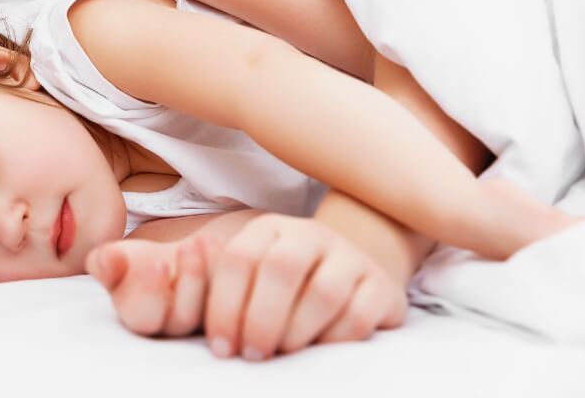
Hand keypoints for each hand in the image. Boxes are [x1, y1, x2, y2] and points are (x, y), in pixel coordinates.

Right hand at [85, 235, 222, 337]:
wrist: (179, 260)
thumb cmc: (143, 261)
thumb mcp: (118, 258)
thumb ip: (107, 263)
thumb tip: (106, 262)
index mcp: (139, 316)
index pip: (141, 317)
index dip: (148, 294)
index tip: (156, 264)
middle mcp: (170, 327)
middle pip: (179, 320)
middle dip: (186, 284)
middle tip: (187, 248)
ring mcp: (202, 323)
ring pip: (209, 312)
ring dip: (205, 274)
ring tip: (198, 241)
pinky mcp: (229, 314)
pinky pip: (232, 302)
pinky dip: (222, 269)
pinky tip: (212, 244)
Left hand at [203, 213, 407, 359]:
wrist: (346, 280)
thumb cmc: (282, 291)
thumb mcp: (250, 282)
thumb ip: (223, 293)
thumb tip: (203, 318)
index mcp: (269, 229)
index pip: (239, 258)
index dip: (224, 305)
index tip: (222, 347)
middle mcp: (309, 234)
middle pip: (281, 267)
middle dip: (260, 318)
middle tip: (252, 354)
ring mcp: (349, 255)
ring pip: (324, 292)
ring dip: (297, 330)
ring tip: (283, 352)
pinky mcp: (381, 285)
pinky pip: (360, 315)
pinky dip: (335, 338)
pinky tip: (320, 347)